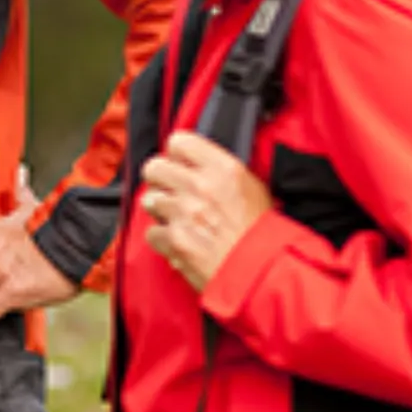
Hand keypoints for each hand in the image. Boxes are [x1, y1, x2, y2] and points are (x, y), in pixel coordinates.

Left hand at [139, 131, 273, 290]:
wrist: (263, 270)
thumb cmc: (262, 233)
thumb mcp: (251, 188)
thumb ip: (220, 172)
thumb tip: (197, 165)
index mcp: (223, 168)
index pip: (179, 141)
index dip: (176, 155)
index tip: (179, 165)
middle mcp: (200, 186)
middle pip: (154, 168)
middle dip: (160, 180)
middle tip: (171, 192)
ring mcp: (183, 212)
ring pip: (149, 200)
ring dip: (161, 211)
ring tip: (179, 220)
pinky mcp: (173, 239)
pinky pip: (151, 232)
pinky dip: (162, 239)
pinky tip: (179, 241)